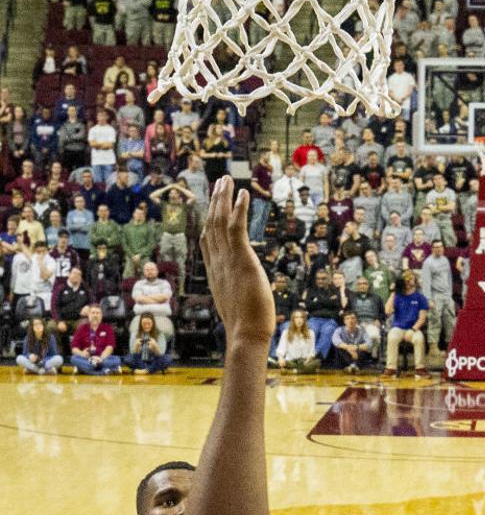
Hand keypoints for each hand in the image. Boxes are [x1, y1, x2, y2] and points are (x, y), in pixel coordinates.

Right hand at [200, 176, 273, 342]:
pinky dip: (239, 208)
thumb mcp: (236, 309)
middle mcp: (218, 263)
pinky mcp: (241, 259)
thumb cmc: (245, 329)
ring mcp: (227, 260)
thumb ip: (237, 299)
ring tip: (227, 180)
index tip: (211, 209)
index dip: (209, 223)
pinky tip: (243, 193)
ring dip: (224, 198)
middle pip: (212, 225)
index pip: (208, 243)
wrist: (245, 334)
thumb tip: (243, 306)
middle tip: (219, 184)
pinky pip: (237, 227)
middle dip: (215, 203)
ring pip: (221, 221)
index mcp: (216, 274)